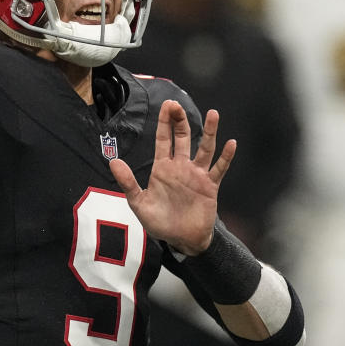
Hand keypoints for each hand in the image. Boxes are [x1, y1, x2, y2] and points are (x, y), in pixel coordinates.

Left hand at [109, 101, 236, 255]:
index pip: (163, 139)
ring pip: (204, 148)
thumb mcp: (139, 203)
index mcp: (163, 168)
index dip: (165, 122)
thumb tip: (113, 162)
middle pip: (182, 138)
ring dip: (209, 132)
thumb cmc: (160, 222)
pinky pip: (219, 169)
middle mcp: (181, 167)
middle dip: (180, 120)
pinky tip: (231, 143)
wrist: (181, 241)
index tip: (167, 105)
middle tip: (177, 104)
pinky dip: (226, 157)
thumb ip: (128, 182)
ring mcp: (197, 175)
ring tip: (213, 114)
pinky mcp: (210, 186)